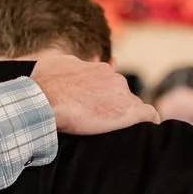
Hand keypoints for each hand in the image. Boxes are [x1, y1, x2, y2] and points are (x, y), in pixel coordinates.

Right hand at [29, 55, 159, 134]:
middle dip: (116, 107)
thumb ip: (75, 65)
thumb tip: (85, 62)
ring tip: (118, 130)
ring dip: (127, 116)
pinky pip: (149, 115)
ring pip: (134, 105)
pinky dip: (149, 121)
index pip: (111, 84)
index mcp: (99, 70)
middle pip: (123, 95)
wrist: (43, 100)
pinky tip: (149, 129)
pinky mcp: (129, 112)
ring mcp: (122, 95)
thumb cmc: (44, 84)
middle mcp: (114, 78)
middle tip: (103, 123)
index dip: (106, 98)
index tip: (101, 108)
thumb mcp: (59, 64)